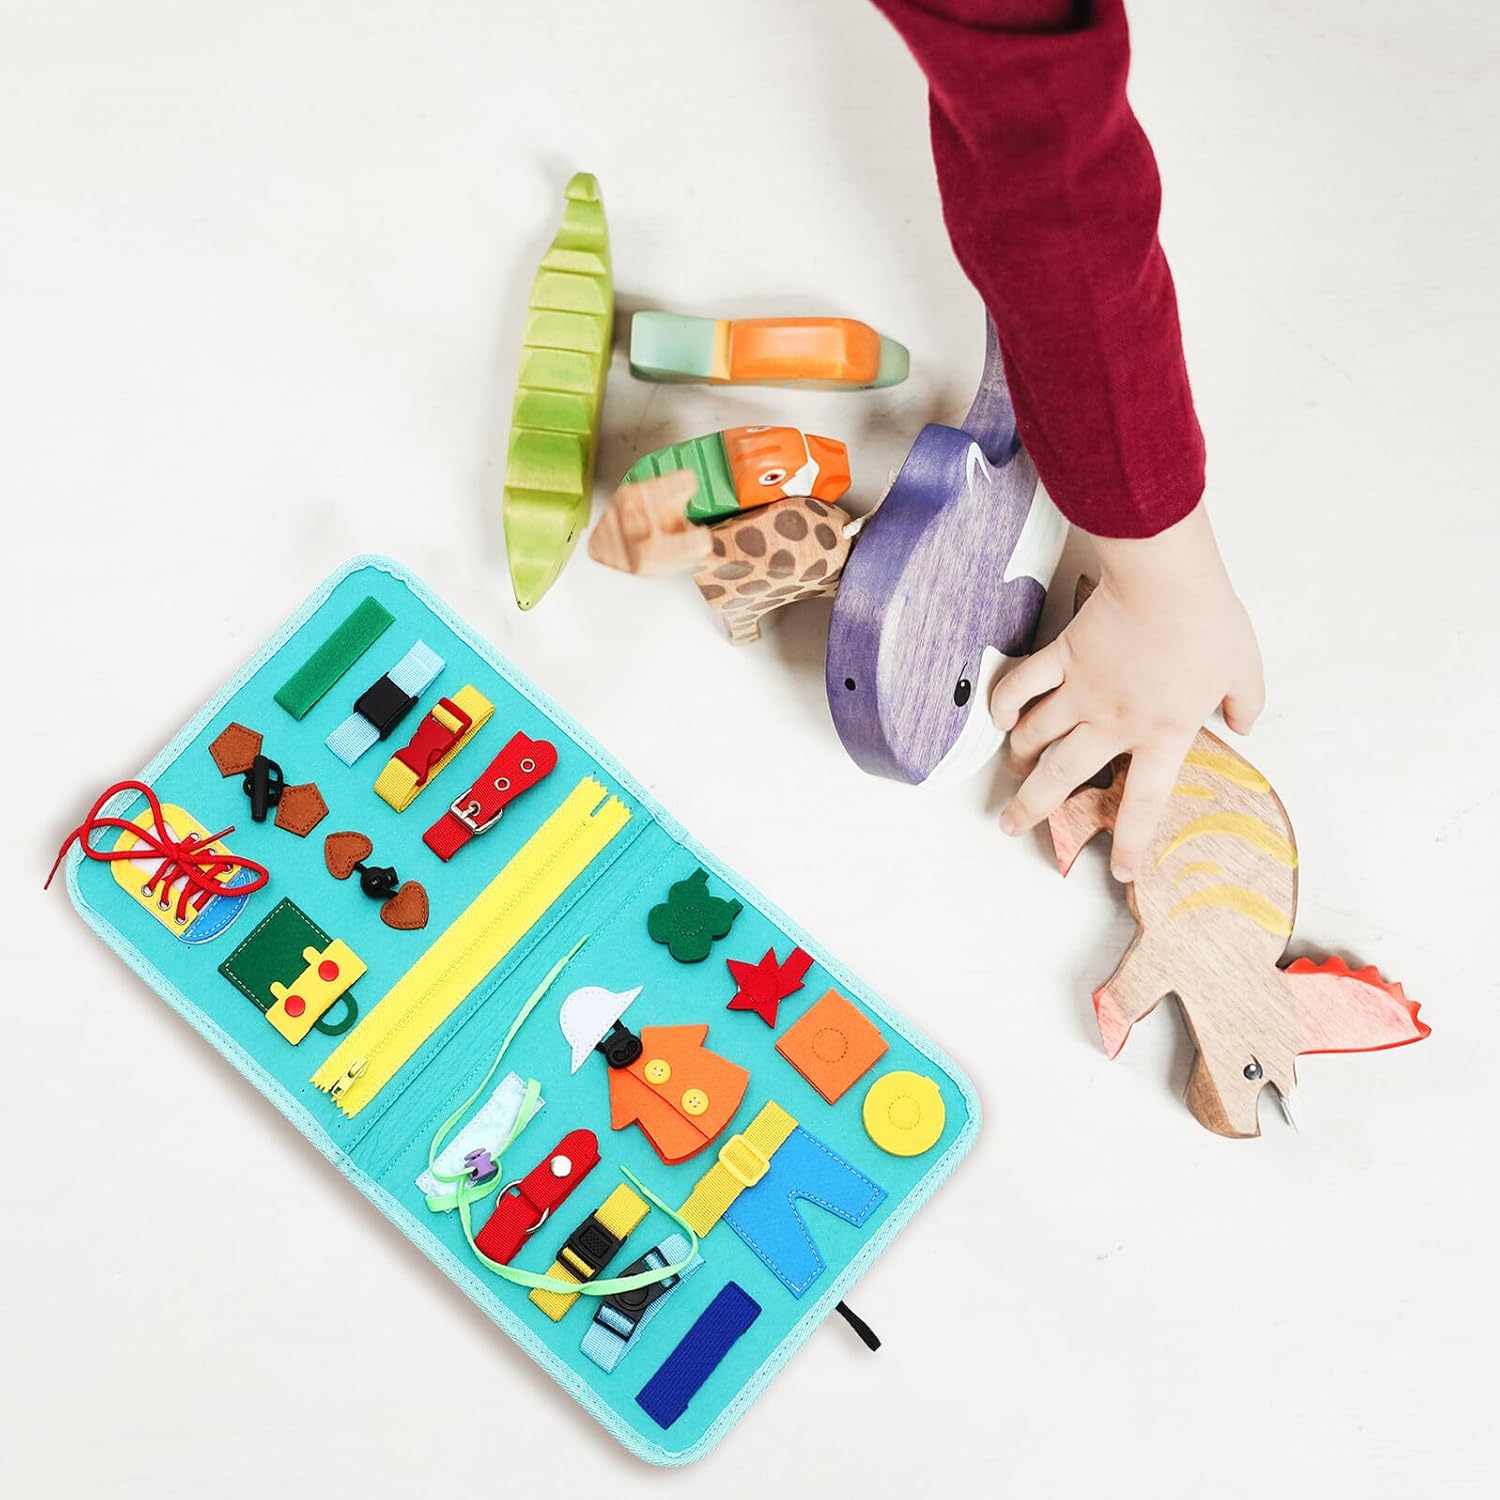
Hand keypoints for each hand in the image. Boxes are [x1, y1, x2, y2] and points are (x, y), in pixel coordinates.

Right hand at [990, 503, 1264, 880]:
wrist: (1166, 579)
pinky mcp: (1060, 657)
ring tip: (1013, 771)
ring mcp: (1080, 691)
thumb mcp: (1245, 668)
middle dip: (1031, 809)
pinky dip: (1004, 704)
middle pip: (1061, 778)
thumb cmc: (1208, 623)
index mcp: (1161, 735)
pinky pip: (1021, 687)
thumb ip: (1245, 703)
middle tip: (1010, 825)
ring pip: (1034, 737)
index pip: (1142, 803)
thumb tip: (1244, 723)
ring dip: (1018, 759)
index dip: (1130, 843)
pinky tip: (998, 718)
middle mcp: (1112, 723)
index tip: (1120, 872)